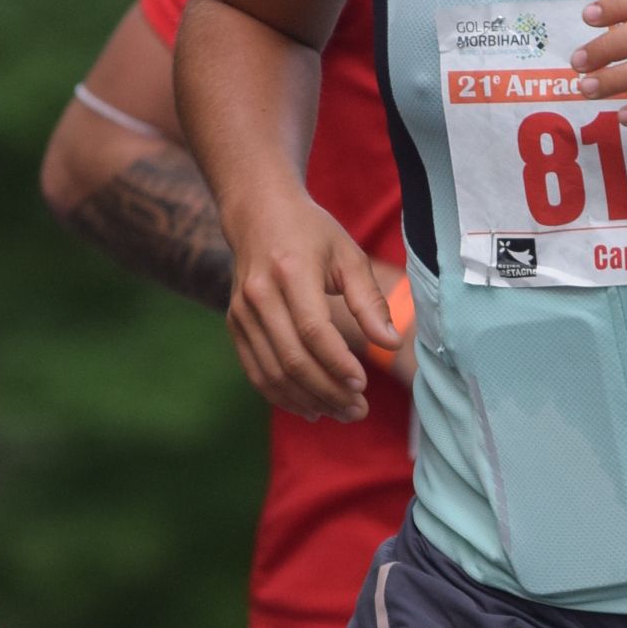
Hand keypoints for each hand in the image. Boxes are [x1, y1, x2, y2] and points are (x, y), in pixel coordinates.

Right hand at [225, 189, 401, 421]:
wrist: (258, 214)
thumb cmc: (312, 234)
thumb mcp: (349, 256)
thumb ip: (370, 301)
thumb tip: (391, 343)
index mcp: (291, 271)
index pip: (313, 331)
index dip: (337, 363)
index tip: (362, 384)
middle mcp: (260, 294)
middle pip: (292, 359)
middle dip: (328, 392)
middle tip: (358, 410)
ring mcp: (242, 312)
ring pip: (273, 373)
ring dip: (308, 400)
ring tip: (341, 413)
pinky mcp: (235, 325)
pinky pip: (256, 372)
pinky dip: (283, 397)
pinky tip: (311, 408)